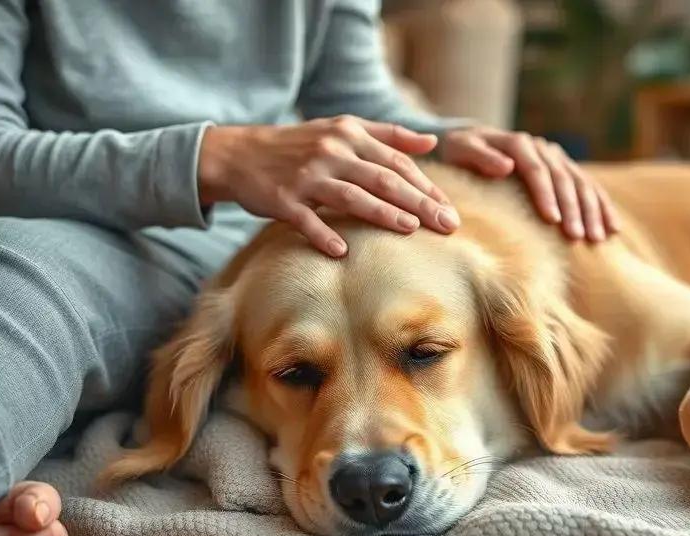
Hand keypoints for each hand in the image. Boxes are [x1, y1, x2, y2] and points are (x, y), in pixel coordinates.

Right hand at [198, 115, 459, 256]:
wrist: (239, 154)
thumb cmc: (300, 146)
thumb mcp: (342, 129)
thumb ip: (388, 136)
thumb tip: (431, 144)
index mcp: (349, 134)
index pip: (397, 162)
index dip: (426, 185)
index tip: (449, 208)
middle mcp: (331, 152)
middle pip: (383, 179)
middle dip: (419, 203)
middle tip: (447, 224)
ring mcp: (306, 175)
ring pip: (351, 196)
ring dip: (382, 213)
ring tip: (410, 229)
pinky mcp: (282, 199)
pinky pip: (306, 219)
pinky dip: (323, 234)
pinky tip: (342, 252)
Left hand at [439, 127, 619, 240]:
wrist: (469, 143)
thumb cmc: (458, 153)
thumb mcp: (460, 150)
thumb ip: (480, 156)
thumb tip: (507, 166)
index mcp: (518, 143)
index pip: (537, 170)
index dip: (546, 194)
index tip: (552, 220)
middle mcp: (542, 148)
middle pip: (563, 178)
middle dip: (573, 208)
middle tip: (577, 237)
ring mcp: (557, 158)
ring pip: (582, 184)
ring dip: (592, 211)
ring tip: (596, 238)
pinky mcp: (565, 170)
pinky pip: (590, 188)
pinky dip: (603, 207)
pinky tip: (613, 229)